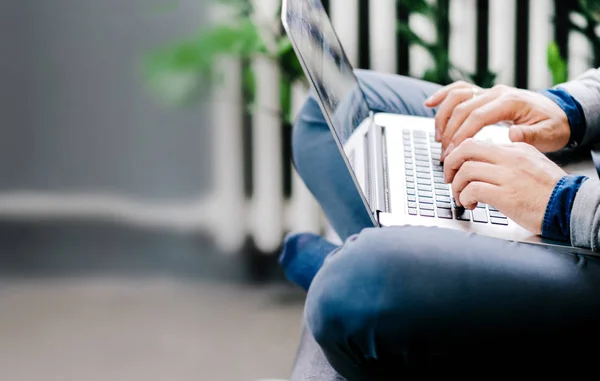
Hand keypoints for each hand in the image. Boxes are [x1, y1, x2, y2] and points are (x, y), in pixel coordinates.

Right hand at [424, 81, 570, 158]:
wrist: (560, 112)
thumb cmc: (553, 126)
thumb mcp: (548, 135)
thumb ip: (530, 136)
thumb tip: (512, 135)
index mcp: (510, 101)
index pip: (477, 117)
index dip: (461, 135)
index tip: (452, 153)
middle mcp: (496, 92)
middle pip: (463, 108)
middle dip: (449, 133)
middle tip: (444, 155)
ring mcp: (488, 91)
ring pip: (457, 97)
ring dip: (443, 117)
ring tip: (438, 139)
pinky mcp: (483, 93)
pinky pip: (458, 90)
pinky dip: (442, 96)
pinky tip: (429, 104)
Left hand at [443, 139, 566, 234]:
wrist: (570, 206)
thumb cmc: (550, 191)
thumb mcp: (531, 164)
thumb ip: (508, 161)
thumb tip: (482, 165)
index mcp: (516, 148)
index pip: (477, 144)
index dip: (459, 156)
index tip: (455, 169)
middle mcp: (510, 158)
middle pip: (466, 149)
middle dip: (450, 164)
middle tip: (448, 178)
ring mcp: (508, 176)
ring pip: (466, 170)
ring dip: (457, 186)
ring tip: (461, 197)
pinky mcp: (506, 195)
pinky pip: (473, 190)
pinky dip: (465, 197)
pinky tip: (470, 204)